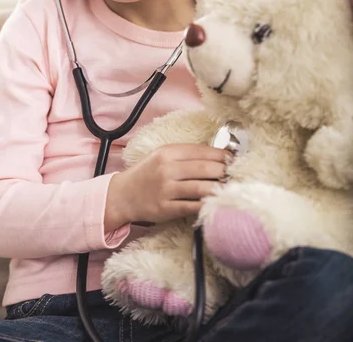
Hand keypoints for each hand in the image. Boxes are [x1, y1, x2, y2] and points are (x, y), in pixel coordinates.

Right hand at [104, 144, 233, 230]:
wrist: (123, 195)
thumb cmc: (148, 173)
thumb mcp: (162, 156)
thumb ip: (185, 155)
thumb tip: (217, 156)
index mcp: (168, 152)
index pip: (202, 151)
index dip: (222, 155)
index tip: (235, 159)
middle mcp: (167, 169)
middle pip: (206, 168)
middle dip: (225, 172)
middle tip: (236, 175)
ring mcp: (166, 189)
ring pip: (202, 188)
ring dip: (220, 188)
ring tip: (230, 189)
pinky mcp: (166, 208)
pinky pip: (193, 206)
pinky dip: (207, 205)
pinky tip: (216, 203)